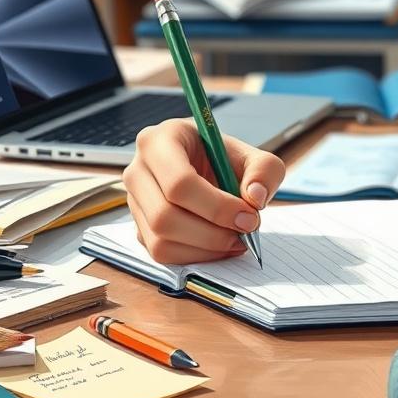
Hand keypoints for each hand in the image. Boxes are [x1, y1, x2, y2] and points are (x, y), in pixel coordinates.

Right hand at [122, 118, 285, 264]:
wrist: (207, 168)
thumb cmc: (224, 159)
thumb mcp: (253, 156)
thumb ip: (264, 171)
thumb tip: (254, 198)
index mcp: (160, 141)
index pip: (179, 183)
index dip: (217, 207)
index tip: (249, 216)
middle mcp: (137, 170)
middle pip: (165, 216)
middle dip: (211, 232)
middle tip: (245, 231)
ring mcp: (134, 201)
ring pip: (160, 239)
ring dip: (205, 248)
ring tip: (235, 240)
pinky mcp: (139, 227)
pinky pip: (161, 253)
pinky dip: (195, 256)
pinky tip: (220, 246)